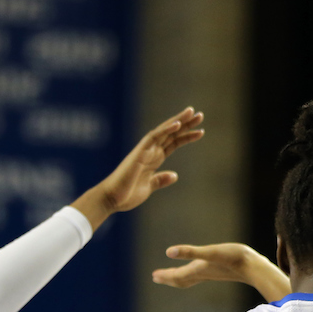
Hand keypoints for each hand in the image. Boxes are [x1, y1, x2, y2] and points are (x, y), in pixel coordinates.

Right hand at [73, 107, 204, 228]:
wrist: (112, 199)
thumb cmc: (127, 194)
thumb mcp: (149, 187)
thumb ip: (160, 180)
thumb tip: (175, 175)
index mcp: (154, 159)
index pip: (173, 143)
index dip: (186, 136)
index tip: (200, 131)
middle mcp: (150, 151)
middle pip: (171, 134)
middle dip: (185, 124)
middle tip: (200, 115)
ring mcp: (145, 150)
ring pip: (164, 131)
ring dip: (178, 121)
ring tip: (191, 112)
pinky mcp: (139, 152)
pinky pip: (153, 137)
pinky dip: (165, 130)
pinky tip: (177, 124)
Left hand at [152, 243, 288, 300]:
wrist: (254, 268)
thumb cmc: (233, 258)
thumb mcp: (210, 252)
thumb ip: (189, 251)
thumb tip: (168, 252)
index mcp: (198, 269)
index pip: (177, 275)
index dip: (165, 275)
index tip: (154, 276)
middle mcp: (202, 273)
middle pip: (182, 279)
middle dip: (169, 278)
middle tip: (157, 276)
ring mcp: (211, 274)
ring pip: (191, 278)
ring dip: (180, 277)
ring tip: (173, 275)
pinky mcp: (219, 271)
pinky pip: (201, 274)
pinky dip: (193, 273)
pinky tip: (197, 268)